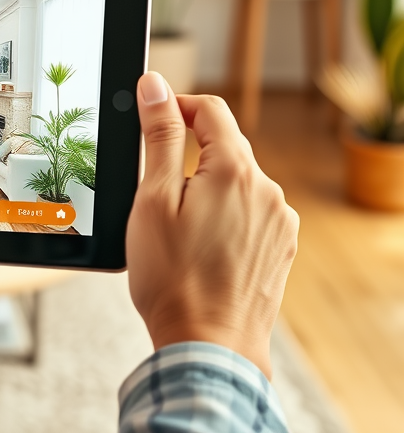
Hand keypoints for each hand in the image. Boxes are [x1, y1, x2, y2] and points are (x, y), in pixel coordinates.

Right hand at [126, 71, 298, 377]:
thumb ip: (160, 137)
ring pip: (237, 180)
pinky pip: (250, 211)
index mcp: (235, 171)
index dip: (176, 106)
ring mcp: (279, 221)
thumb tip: (155, 87)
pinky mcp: (281, 246)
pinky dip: (223, 215)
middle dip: (188, 154)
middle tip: (154, 190)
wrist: (208, 345)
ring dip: (206, 187)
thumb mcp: (153, 199)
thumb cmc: (173, 279)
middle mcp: (267, 191)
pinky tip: (200, 246)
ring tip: (175, 228)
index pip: (210, 109)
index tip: (151, 119)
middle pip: (225, 145)